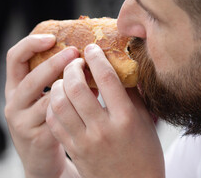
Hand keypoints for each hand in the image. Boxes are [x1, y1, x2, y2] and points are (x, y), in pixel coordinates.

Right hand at [5, 34, 78, 177]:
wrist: (41, 160)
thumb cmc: (47, 120)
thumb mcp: (43, 96)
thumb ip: (55, 76)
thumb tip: (85, 49)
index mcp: (15, 87)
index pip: (14, 58)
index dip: (31, 44)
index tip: (53, 38)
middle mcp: (14, 103)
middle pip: (32, 78)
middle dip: (55, 63)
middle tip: (76, 53)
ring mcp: (23, 122)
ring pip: (48, 99)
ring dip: (71, 86)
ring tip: (91, 77)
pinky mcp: (37, 139)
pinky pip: (59, 118)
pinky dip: (77, 107)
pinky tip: (93, 100)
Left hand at [46, 44, 164, 177]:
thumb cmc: (144, 153)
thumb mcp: (146, 121)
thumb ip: (133, 94)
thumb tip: (123, 66)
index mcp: (126, 119)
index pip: (107, 79)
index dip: (96, 58)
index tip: (92, 48)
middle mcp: (103, 129)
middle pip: (77, 88)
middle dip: (72, 68)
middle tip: (75, 61)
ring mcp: (85, 142)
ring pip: (60, 104)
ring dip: (59, 85)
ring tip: (65, 79)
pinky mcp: (73, 150)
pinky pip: (54, 122)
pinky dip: (54, 105)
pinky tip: (61, 99)